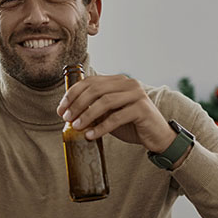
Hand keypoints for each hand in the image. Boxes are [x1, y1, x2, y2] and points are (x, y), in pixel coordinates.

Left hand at [56, 74, 175, 152]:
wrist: (157, 137)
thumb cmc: (131, 124)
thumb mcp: (109, 114)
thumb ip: (94, 108)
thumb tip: (69, 112)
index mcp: (118, 81)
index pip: (90, 81)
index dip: (72, 94)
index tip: (61, 109)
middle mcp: (128, 83)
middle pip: (96, 89)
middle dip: (77, 104)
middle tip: (66, 118)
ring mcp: (137, 95)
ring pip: (105, 102)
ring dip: (87, 114)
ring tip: (76, 126)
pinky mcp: (142, 109)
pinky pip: (116, 117)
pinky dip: (100, 127)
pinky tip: (90, 135)